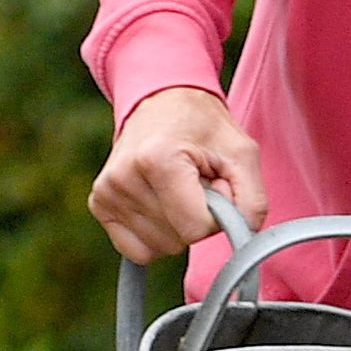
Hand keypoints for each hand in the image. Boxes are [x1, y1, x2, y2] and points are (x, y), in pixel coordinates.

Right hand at [91, 84, 263, 259]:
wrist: (163, 100)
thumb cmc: (204, 126)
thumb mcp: (243, 154)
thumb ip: (252, 203)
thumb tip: (240, 238)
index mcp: (158, 160)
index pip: (197, 228)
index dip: (217, 214)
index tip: (213, 184)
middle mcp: (124, 177)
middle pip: (179, 239)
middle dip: (197, 218)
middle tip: (195, 183)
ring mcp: (107, 192)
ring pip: (161, 247)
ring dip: (178, 225)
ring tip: (178, 188)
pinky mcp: (99, 204)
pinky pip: (138, 250)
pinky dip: (157, 235)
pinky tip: (161, 203)